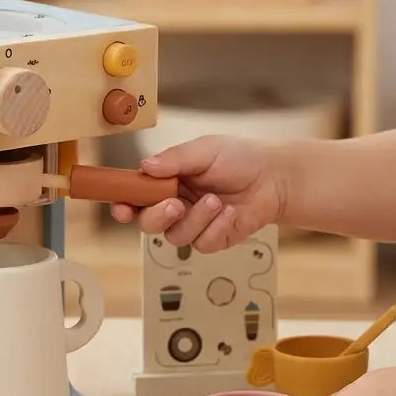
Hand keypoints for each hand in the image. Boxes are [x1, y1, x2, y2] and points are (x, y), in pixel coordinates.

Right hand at [109, 135, 285, 252]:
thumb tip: (145, 166)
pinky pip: (202, 244)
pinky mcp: (213, 239)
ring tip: (216, 200)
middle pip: (148, 223)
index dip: (123, 204)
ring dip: (195, 220)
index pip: (135, 196)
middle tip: (176, 204)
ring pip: (175, 237)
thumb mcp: (205, 150)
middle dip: (158, 216)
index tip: (121, 207)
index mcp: (166, 181)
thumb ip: (175, 159)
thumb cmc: (239, 158)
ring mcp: (194, 224)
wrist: (274, 177)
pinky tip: (230, 212)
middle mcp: (175, 204)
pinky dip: (216, 228)